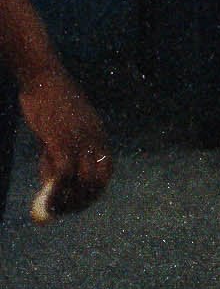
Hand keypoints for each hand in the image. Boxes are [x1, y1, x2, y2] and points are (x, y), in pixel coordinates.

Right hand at [20, 66, 110, 220]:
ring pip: (85, 181)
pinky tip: (46, 202)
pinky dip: (57, 192)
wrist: (43, 78)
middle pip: (99, 180)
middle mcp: (95, 139)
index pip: (106, 171)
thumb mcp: (59, 133)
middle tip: (63, 210)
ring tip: (52, 208)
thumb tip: (53, 188)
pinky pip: (64, 174)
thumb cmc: (48, 105)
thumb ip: (57, 158)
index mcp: (98, 136)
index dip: (94, 192)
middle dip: (83, 201)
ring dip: (70, 201)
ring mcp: (80, 140)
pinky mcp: (61, 140)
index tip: (78, 204)